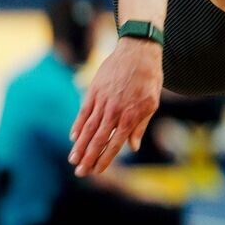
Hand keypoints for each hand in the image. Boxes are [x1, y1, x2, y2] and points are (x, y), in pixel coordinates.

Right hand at [69, 36, 163, 175]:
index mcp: (130, 116)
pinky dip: (78, 125)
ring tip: (73, 160)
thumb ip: (140, 125)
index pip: (115, 143)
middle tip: (80, 173)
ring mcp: (102, 100)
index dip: (105, 159)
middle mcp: (114, 111)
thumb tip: (133, 146)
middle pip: (98, 139)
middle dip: (89, 157)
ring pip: (88, 127)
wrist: (137, 51)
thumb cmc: (148, 78)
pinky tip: (73, 137)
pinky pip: (84, 111)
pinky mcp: (94, 91)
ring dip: (80, 145)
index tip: (97, 171)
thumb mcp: (152, 103)